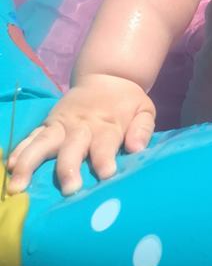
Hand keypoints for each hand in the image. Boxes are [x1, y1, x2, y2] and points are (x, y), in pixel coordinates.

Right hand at [6, 74, 155, 195]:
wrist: (109, 76)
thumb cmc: (127, 102)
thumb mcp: (144, 110)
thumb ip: (142, 129)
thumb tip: (135, 148)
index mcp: (107, 125)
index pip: (105, 144)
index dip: (105, 159)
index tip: (105, 174)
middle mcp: (82, 126)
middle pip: (72, 147)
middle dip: (68, 168)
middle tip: (68, 189)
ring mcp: (62, 124)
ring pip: (43, 142)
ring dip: (30, 162)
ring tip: (18, 185)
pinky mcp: (48, 123)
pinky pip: (32, 136)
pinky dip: (20, 149)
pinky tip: (10, 165)